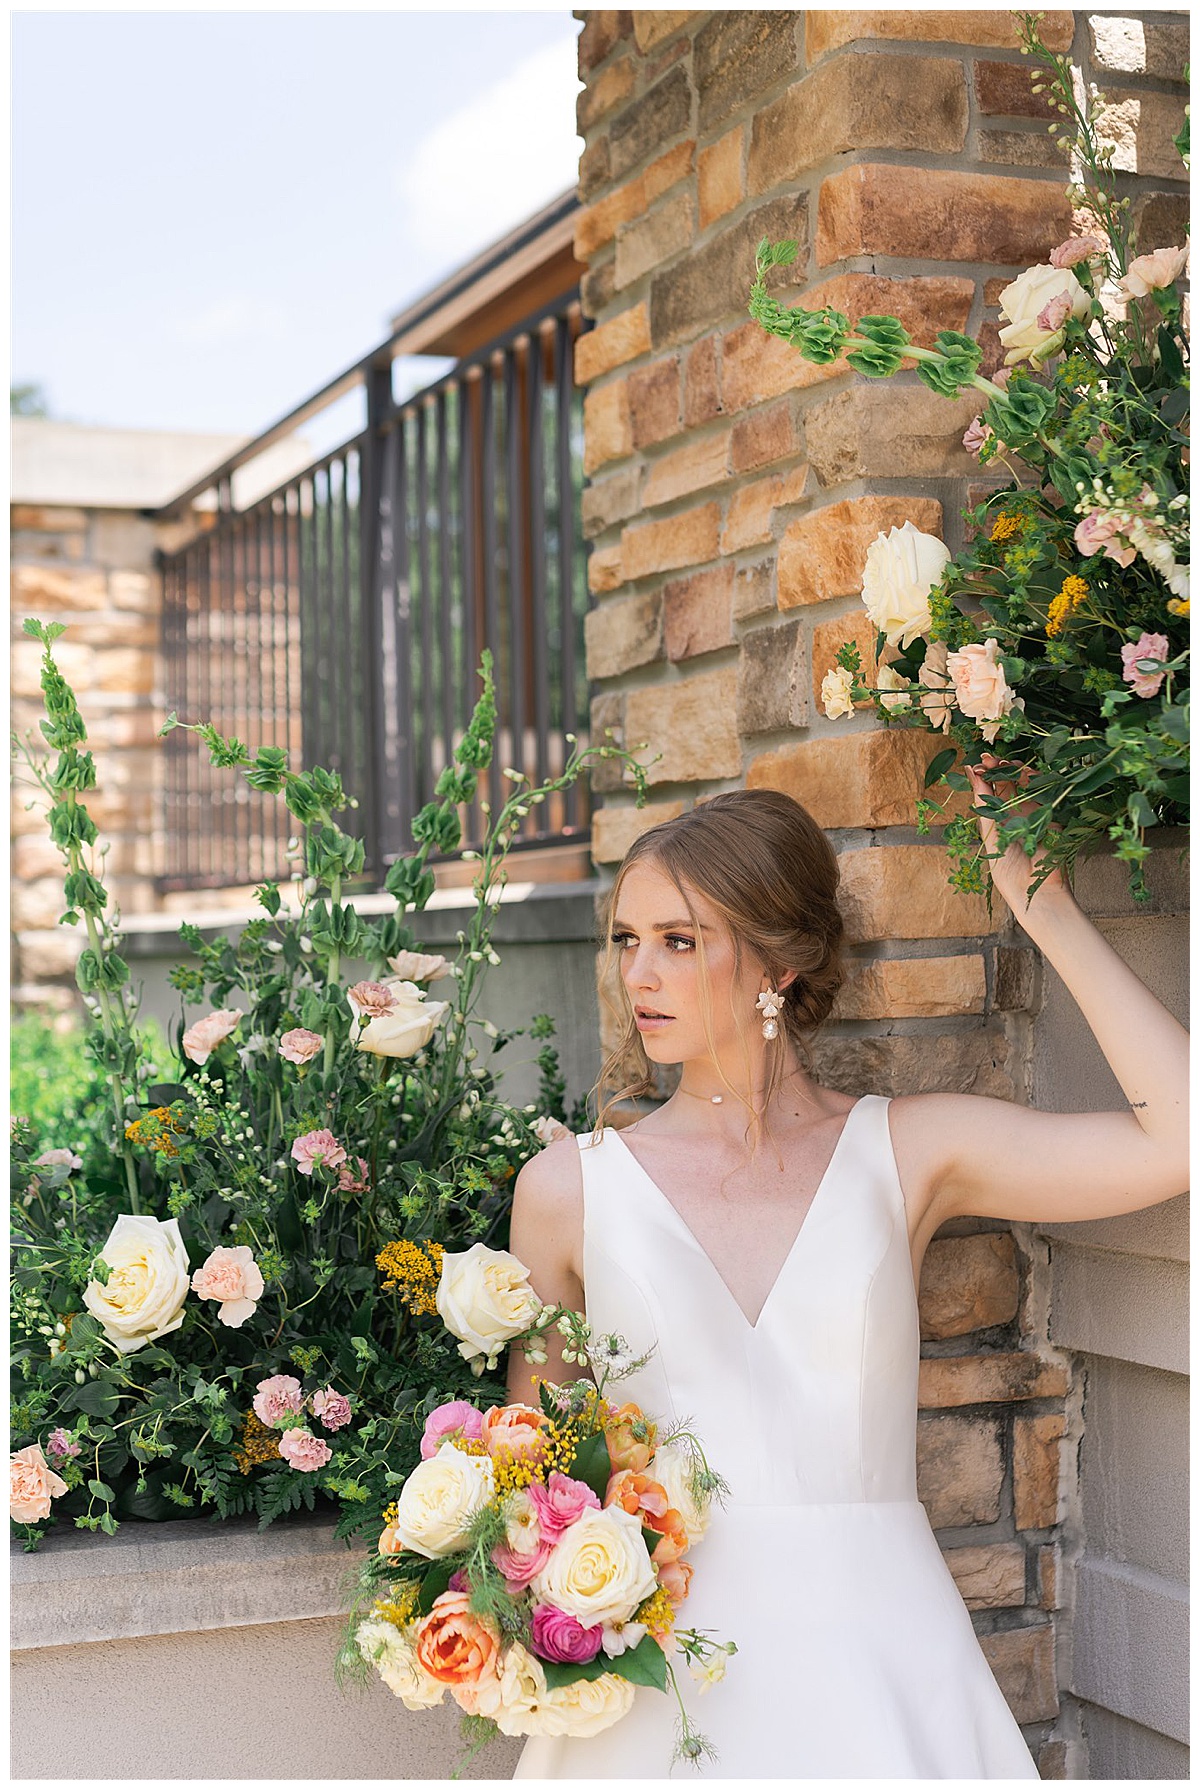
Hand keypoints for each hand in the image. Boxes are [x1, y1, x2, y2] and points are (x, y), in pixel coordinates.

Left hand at [964, 753, 1074, 922]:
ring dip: (1013, 770)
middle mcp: (1015, 814)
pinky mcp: (1051, 815)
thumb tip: (971, 774)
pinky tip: (1022, 772)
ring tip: (1001, 763)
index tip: (975, 766)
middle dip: (997, 768)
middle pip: (1007, 783)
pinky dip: (1034, 779)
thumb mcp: (990, 833)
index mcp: (997, 820)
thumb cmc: (1007, 869)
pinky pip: (1044, 791)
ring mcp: (1034, 812)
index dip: (983, 776)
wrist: (1034, 890)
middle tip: (988, 759)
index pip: (990, 791)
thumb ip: (984, 804)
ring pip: (1025, 783)